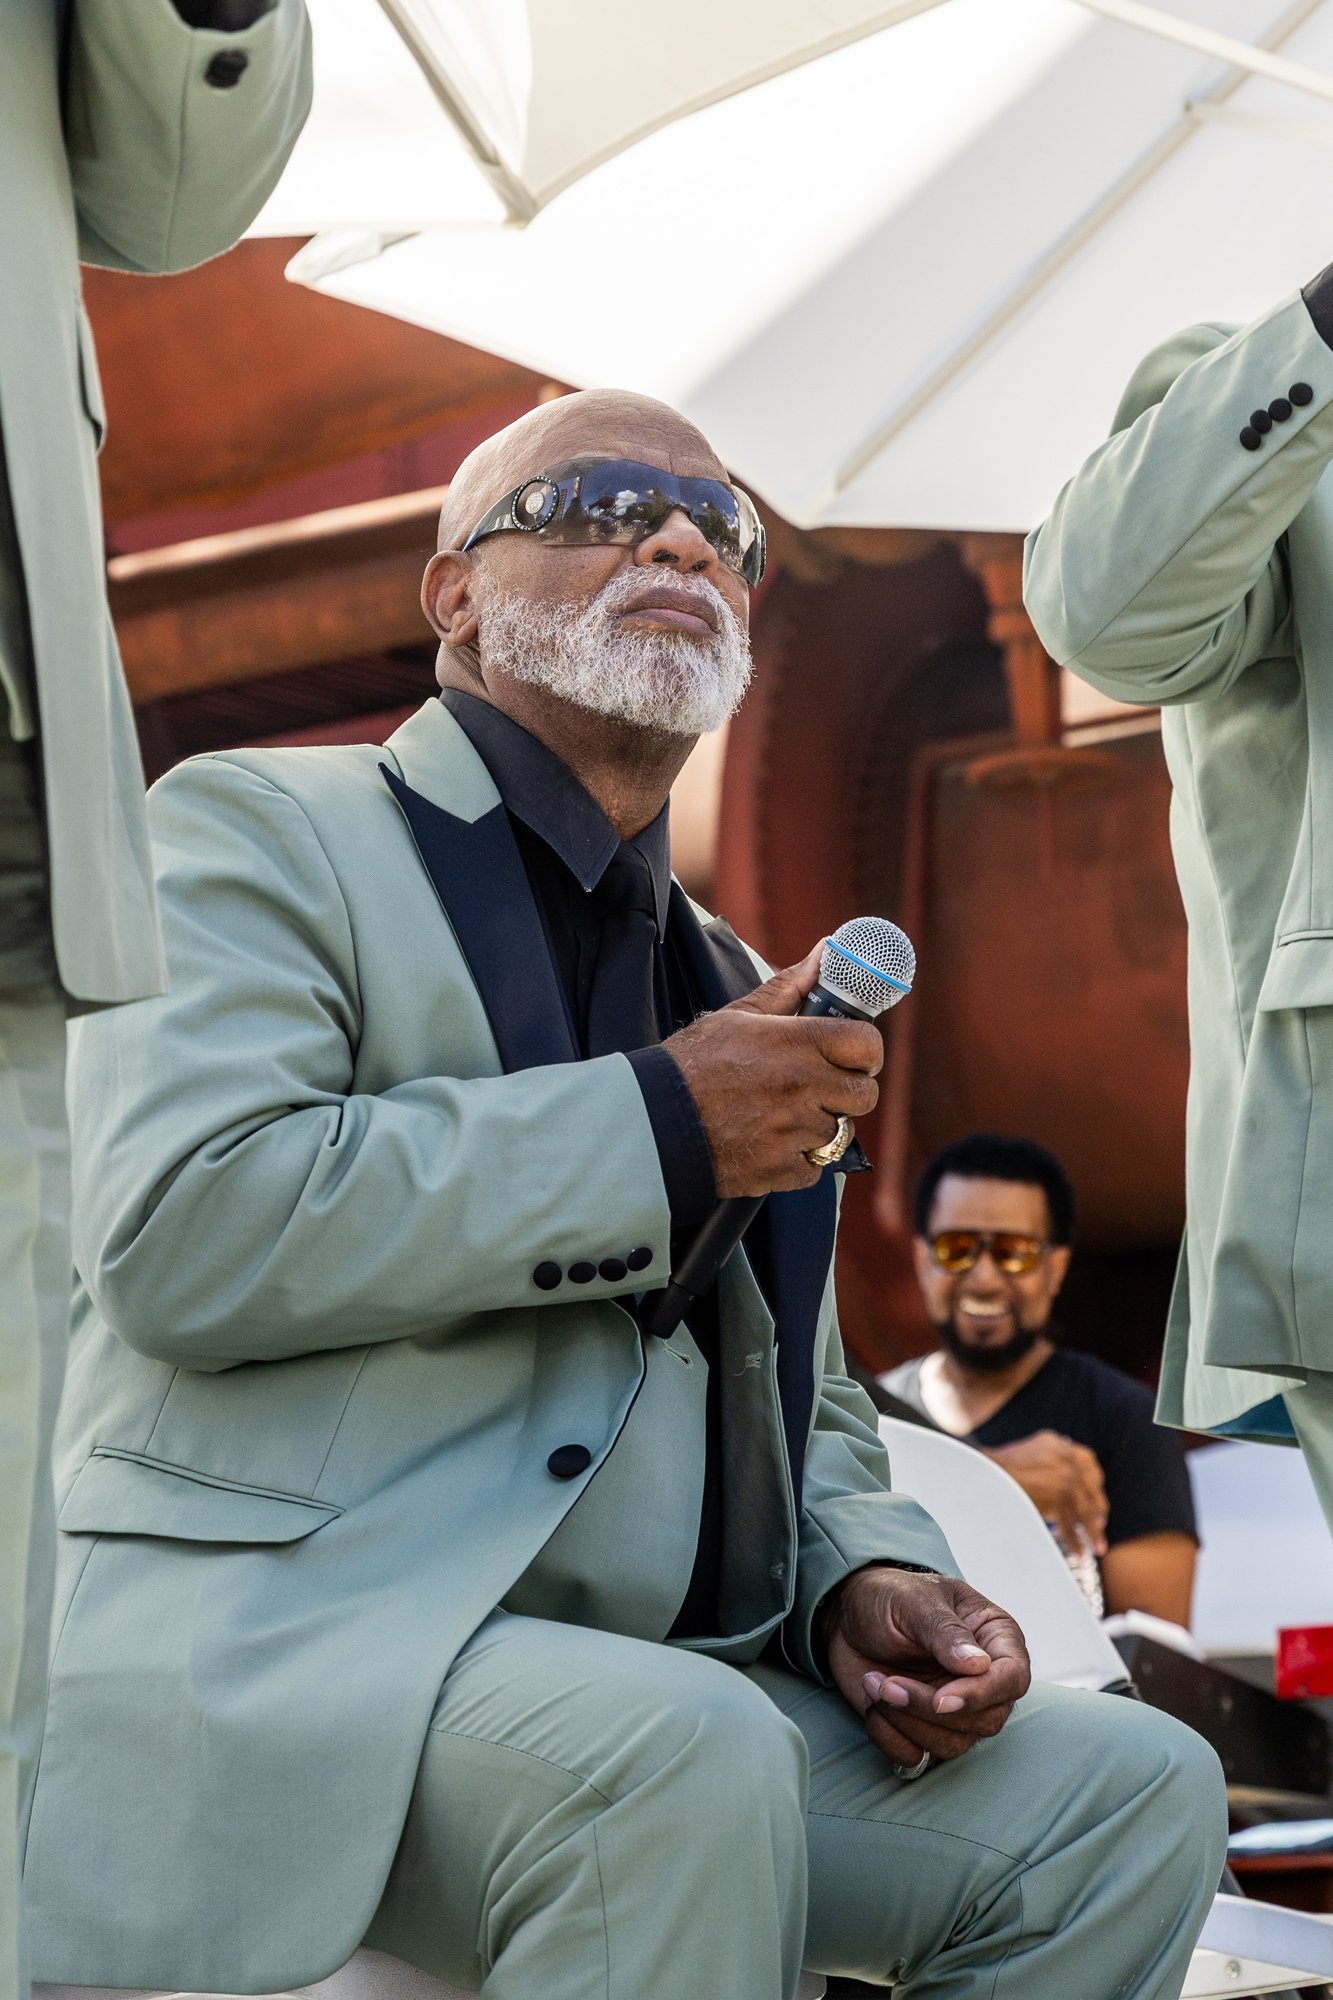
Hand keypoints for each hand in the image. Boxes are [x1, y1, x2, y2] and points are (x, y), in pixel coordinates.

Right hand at [663, 946, 882, 1197]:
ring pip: (841, 1131)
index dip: (865, 1050)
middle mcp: (802, 1086)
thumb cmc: (692, 1063)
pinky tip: (771, 1141)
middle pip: (865, 1094)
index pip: (866, 1044)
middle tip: (824, 1086)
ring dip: (821, 1125)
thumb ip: (789, 986)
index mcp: (795, 1043)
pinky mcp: (783, 1169)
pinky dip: (800, 1158)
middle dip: (850, 1090)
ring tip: (786, 1114)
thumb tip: (826, 952)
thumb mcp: (738, 1016)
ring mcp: (794, 1131)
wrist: (654, 1122)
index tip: (854, 1054)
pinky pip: (816, 1166)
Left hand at [824, 1566, 1030, 1767]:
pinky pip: (917, 1756)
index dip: (982, 1694)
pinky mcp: (924, 1729)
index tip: (941, 1699)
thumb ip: (946, 1631)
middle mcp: (983, 1678)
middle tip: (887, 1685)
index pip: (1012, 1678)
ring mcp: (955, 1707)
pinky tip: (871, 1704)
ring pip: (952, 1744)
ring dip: (906, 1722)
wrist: (848, 1616)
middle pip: (985, 1720)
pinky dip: (889, 1737)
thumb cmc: (888, 1596)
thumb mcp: (914, 1600)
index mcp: (994, 1636)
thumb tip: (979, 1665)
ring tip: (874, 1684)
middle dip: (929, 1709)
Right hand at [984, 1432, 1107, 1557]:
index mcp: (1056, 1443)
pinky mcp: (1058, 1499)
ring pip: (1085, 1510)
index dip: (1094, 1482)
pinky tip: (1080, 1553)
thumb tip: (1049, 1480)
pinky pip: (1071, 1526)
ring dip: (1093, 1531)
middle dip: (1098, 1508)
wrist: (981, 1472)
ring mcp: (1064, 1478)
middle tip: (1100, 1524)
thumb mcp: (1023, 1453)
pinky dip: (1076, 1542)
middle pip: (1091, 1487)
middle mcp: (1066, 1458)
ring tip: (1098, 1547)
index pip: (1088, 1461)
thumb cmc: (993, 1468)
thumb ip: (1042, 1460)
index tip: (1095, 1497)